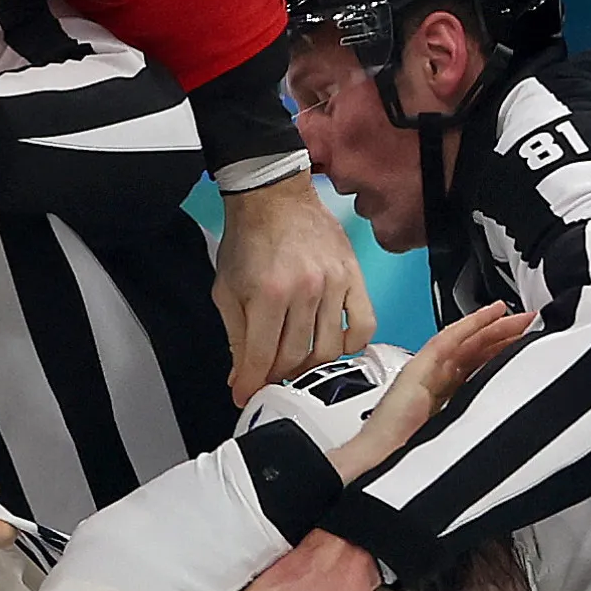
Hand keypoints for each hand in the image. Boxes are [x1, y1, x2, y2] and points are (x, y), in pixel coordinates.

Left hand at [214, 173, 375, 405]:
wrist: (274, 196)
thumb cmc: (249, 239)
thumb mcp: (227, 289)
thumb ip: (235, 336)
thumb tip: (241, 376)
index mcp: (268, 294)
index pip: (262, 356)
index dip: (252, 383)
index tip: (246, 394)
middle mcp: (304, 291)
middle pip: (295, 357)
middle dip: (277, 376)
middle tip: (268, 379)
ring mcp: (333, 284)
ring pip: (329, 349)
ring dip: (310, 367)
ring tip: (296, 364)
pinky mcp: (354, 277)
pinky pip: (363, 325)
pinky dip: (351, 345)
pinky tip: (334, 347)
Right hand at [330, 301, 533, 482]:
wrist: (378, 463)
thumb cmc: (406, 459)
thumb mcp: (453, 438)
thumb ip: (474, 422)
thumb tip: (508, 421)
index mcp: (442, 397)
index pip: (475, 366)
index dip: (499, 351)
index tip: (522, 343)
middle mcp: (433, 380)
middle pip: (472, 351)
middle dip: (502, 336)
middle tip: (529, 324)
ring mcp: (423, 372)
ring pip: (463, 341)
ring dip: (492, 326)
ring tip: (517, 316)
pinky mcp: (417, 369)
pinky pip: (446, 341)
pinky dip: (468, 326)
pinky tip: (489, 315)